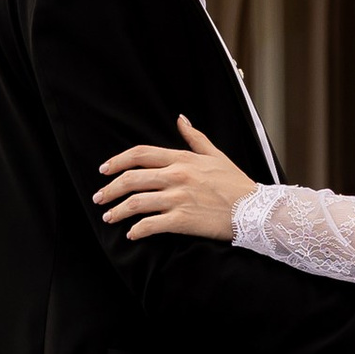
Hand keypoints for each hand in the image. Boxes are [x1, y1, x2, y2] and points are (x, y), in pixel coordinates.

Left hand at [96, 117, 254, 243]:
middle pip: (131, 179)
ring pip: (136, 203)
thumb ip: (195, 137)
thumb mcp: (215, 155)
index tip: (104, 170)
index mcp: (182, 159)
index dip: (117, 161)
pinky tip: (131, 234)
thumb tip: (181, 119)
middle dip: (109, 189)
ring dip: (117, 211)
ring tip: (109, 217)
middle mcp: (176, 176)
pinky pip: (150, 225)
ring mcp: (178, 198)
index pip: (140, 154)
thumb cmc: (236, 183)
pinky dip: (137, 230)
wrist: (255, 209)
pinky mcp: (182, 220)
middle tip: (99, 198)